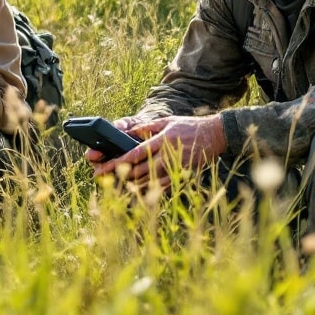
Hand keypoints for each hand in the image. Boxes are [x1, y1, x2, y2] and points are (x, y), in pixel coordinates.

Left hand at [89, 115, 226, 191]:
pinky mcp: (181, 176)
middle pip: (137, 171)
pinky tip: (137, 192)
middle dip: (117, 175)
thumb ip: (147, 127)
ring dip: (129, 185)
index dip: (116, 162)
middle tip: (101, 177)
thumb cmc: (189, 126)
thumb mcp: (167, 122)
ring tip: (113, 186)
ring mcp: (175, 169)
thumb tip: (129, 131)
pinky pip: (161, 187)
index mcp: (161, 142)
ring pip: (148, 182)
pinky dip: (148, 191)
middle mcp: (166, 157)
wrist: (214, 136)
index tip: (102, 166)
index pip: (134, 154)